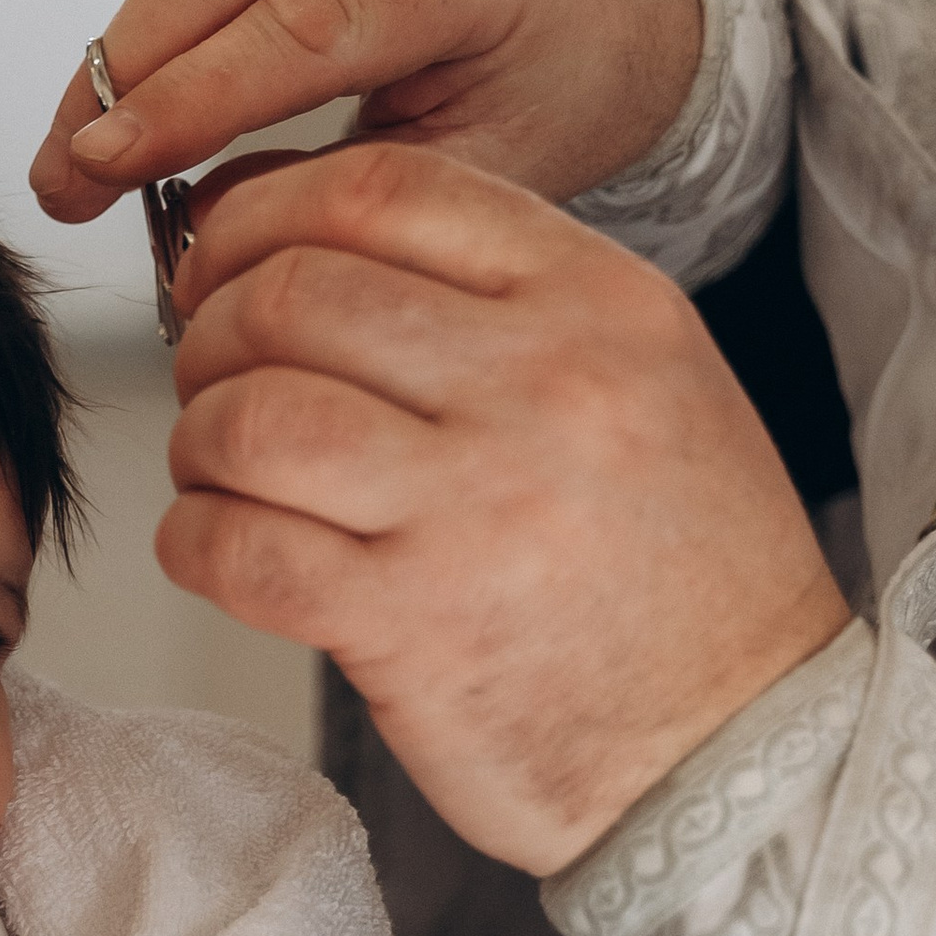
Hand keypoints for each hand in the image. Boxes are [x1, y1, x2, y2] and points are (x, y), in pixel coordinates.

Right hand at [30, 0, 705, 225]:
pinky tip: (144, 82)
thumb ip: (353, 188)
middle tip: (59, 175)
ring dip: (129, 44)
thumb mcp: (489, 166)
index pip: (306, 22)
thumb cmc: (570, 84)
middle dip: (124, 73)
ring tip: (81, 146)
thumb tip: (197, 211)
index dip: (189, 99)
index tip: (98, 168)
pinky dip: (169, 5)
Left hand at [159, 141, 851, 876]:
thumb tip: (298, 253)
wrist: (740, 746)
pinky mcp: (408, 624)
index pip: (380, 189)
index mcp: (596, 302)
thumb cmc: (678, 572)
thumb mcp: (641, 380)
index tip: (225, 264)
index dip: (262, 216)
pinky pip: (236, 547)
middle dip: (213, 334)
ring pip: (248, 417)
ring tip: (222, 473)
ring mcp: (472, 506)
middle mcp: (539, 386)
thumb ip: (499, 301)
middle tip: (215, 382)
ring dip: (199, 441)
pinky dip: (195, 541)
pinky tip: (219, 549)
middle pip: (289, 294)